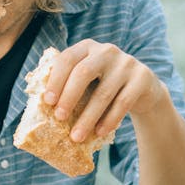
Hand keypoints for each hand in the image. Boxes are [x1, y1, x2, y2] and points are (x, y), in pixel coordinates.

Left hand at [42, 39, 165, 143]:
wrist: (143, 88)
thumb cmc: (104, 84)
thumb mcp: (89, 78)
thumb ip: (70, 83)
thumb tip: (41, 106)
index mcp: (87, 47)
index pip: (67, 59)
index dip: (56, 80)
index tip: (48, 102)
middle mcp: (107, 51)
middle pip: (83, 73)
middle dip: (69, 97)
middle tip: (60, 118)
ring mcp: (126, 63)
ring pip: (103, 93)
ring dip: (87, 118)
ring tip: (77, 137)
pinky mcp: (141, 78)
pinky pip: (123, 102)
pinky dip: (109, 120)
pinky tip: (99, 133)